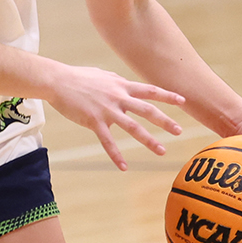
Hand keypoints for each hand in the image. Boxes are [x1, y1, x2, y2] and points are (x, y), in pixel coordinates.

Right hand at [46, 65, 184, 170]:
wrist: (58, 81)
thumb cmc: (78, 77)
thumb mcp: (102, 75)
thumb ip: (115, 80)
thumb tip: (122, 82)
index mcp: (121, 86)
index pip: (149, 90)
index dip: (167, 96)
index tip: (183, 101)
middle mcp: (118, 97)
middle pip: (147, 110)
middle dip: (165, 121)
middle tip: (179, 131)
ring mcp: (107, 110)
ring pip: (133, 127)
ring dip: (149, 140)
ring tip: (161, 150)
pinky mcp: (94, 121)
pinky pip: (108, 142)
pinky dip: (116, 155)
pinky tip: (124, 167)